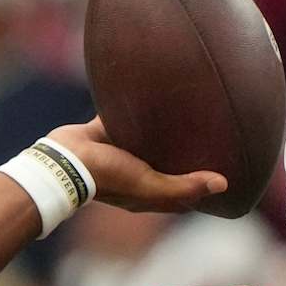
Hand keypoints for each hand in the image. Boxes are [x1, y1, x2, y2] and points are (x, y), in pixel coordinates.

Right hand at [46, 117, 226, 212]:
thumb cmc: (107, 177)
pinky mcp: (107, 131)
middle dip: (185, 155)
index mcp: (148, 191)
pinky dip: (135, 107)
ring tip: (186, 111)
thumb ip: (184, 186)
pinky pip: (124, 117)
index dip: (200, 187)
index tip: (222, 174)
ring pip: (148, 140)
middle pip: (168, 164)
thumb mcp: (150, 184)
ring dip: (163, 130)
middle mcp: (137, 173)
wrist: (62, 159)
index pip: (182, 193)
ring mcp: (122, 152)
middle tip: (211, 137)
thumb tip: (223, 184)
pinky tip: (150, 92)